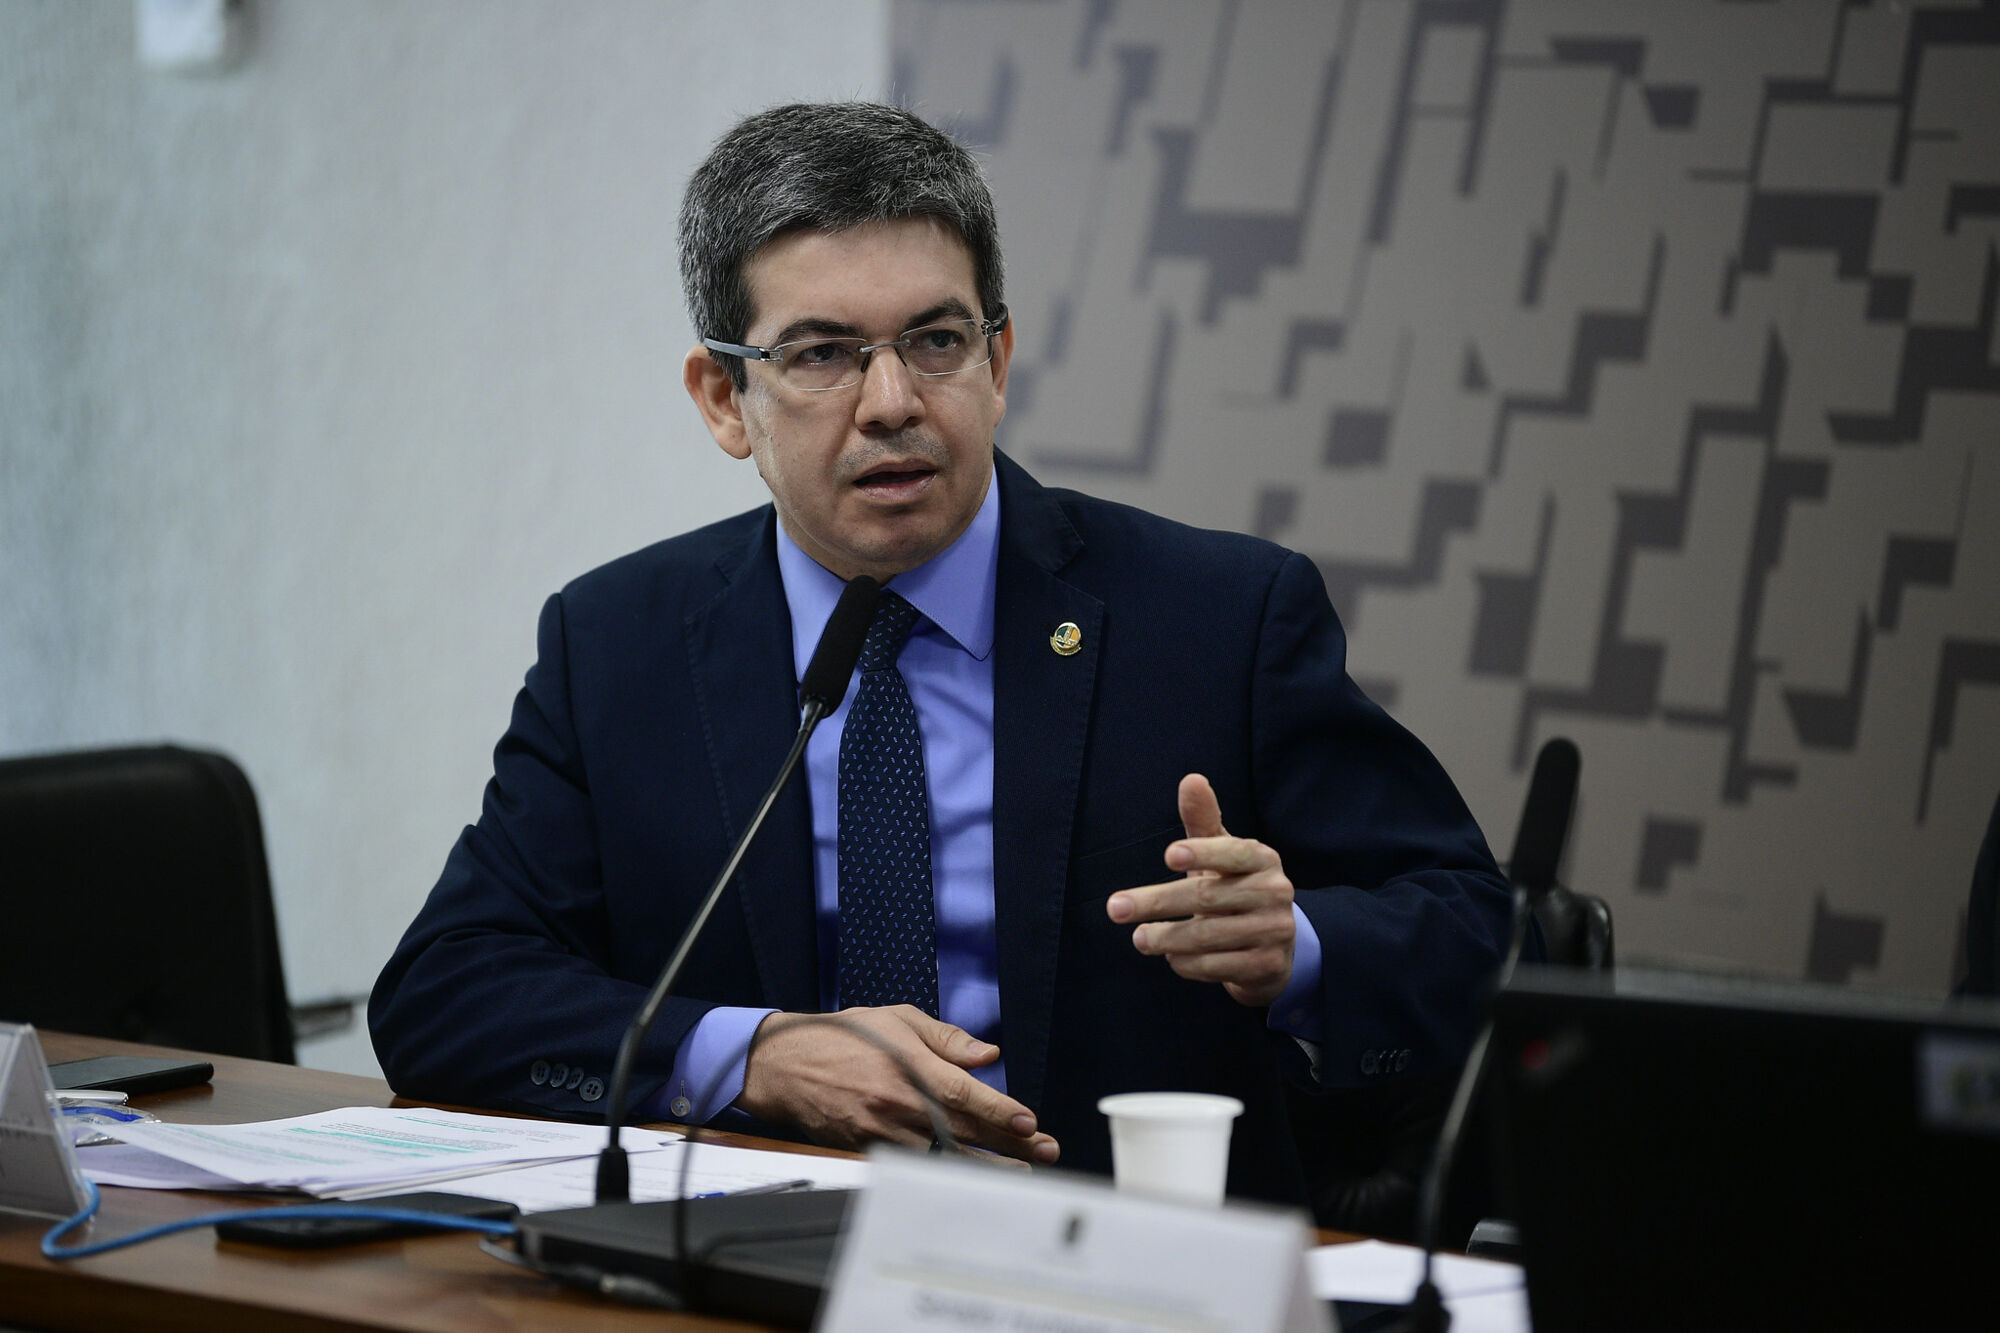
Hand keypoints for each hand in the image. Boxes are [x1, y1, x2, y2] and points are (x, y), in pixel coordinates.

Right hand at [738, 1005, 1060, 1164]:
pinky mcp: (869, 1151)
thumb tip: (988, 1054)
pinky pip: (915, 1166)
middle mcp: (899, 1104)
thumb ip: (947, 1039)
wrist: (786, 1066)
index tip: (1031, 1124)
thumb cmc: (845, 1036)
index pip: (965, 1094)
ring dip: (985, 1166)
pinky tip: (971, 1176)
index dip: (1001, 1112)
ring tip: (1021, 1172)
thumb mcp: (898, 1020)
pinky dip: (946, 1172)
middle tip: (1045, 1152)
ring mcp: (883, 1132)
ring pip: (943, 1156)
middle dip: (1009, 1144)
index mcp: (909, 1067)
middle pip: (964, 1131)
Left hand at [1107, 773, 1295, 1007]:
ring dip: (1167, 938)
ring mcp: (1274, 931)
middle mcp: (1275, 892)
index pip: (1233, 853)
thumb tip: (1191, 780)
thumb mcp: (1220, 854)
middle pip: (1208, 897)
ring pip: (1210, 936)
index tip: (1169, 856)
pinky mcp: (1267, 965)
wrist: (1273, 946)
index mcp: (1262, 859)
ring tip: (1139, 938)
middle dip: (1157, 902)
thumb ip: (1202, 821)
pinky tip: (1170, 957)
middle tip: (1116, 908)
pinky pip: (1217, 967)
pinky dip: (1187, 963)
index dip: (1203, 853)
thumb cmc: (1235, 888)